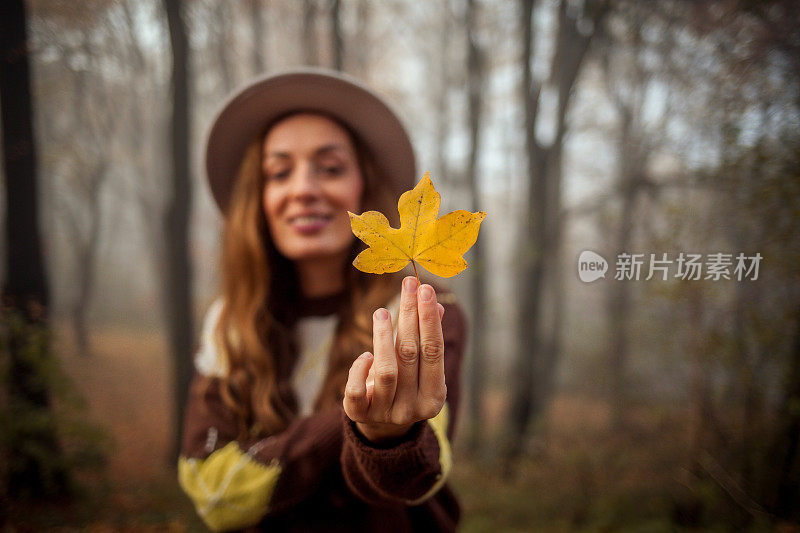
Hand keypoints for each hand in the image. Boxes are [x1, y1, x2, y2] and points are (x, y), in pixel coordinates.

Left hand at [343, 276, 446, 443]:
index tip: (425, 289)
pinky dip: (359, 369)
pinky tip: (365, 354)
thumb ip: (427, 338)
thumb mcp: (420, 367)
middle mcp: (413, 409)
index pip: (433, 351)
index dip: (429, 319)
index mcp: (434, 397)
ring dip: (383, 337)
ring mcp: (386, 414)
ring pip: (386, 372)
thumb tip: (435, 304)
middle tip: (408, 285)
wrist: (383, 428)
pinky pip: (357, 390)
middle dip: (409, 316)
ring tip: (380, 312)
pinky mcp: (360, 415)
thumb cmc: (406, 386)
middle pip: (410, 355)